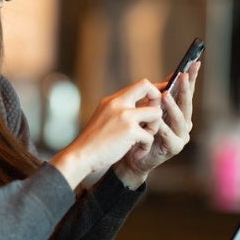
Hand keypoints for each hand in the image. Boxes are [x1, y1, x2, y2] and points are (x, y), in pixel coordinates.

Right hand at [50, 79, 164, 189]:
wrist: (81, 155)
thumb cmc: (93, 141)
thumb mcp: (104, 118)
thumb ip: (119, 111)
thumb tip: (139, 109)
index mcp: (112, 100)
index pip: (140, 84)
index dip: (153, 90)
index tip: (158, 99)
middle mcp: (118, 103)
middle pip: (148, 87)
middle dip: (158, 101)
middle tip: (153, 120)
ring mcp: (125, 116)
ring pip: (156, 113)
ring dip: (154, 128)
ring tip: (143, 139)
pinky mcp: (130, 130)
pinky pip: (150, 136)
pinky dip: (145, 146)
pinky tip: (137, 152)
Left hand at [114, 61, 200, 188]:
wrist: (133, 155)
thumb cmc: (141, 130)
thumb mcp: (149, 109)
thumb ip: (159, 96)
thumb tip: (168, 78)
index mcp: (180, 112)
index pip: (187, 92)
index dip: (191, 78)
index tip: (194, 63)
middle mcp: (184, 123)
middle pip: (186, 103)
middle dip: (186, 88)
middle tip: (183, 75)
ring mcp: (181, 136)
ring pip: (179, 118)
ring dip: (173, 106)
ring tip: (166, 95)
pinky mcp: (174, 148)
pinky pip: (169, 135)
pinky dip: (163, 127)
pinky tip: (158, 120)